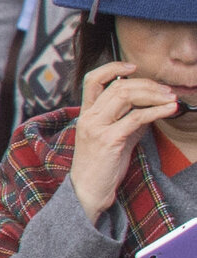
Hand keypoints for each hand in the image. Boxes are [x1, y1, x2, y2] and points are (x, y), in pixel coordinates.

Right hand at [70, 61, 182, 216]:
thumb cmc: (101, 165)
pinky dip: (157, 111)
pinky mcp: (109, 140)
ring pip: (126, 96)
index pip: (92, 80)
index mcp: (86, 114)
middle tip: (166, 90)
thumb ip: (129, 120)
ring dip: (154, 94)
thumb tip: (153, 107)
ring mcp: (97, 127)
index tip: (133, 67)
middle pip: (118, 86)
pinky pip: (136, 118)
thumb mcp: (115, 137)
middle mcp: (89, 117)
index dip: (112, 68)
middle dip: (147, 84)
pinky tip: (169, 110)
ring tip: (171, 99)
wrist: (88, 190)